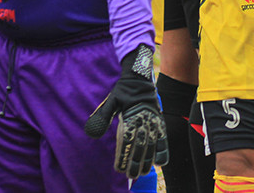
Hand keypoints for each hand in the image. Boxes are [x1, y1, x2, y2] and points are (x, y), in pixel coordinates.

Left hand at [85, 45, 167, 177]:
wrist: (140, 77)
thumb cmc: (123, 91)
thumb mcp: (111, 101)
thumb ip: (103, 116)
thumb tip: (91, 131)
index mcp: (130, 116)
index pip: (127, 142)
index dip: (123, 157)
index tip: (119, 169)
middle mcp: (143, 120)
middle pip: (140, 146)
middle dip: (135, 163)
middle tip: (131, 176)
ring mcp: (153, 121)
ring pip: (151, 144)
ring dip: (147, 160)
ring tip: (143, 173)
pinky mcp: (159, 121)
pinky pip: (162, 138)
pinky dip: (162, 150)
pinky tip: (160, 162)